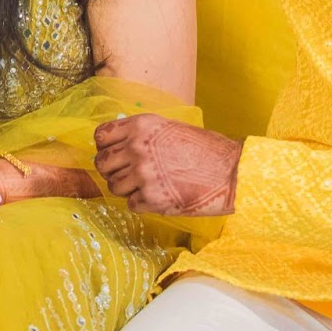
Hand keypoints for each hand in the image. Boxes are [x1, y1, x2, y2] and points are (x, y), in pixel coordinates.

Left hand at [93, 114, 241, 215]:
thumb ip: (142, 135)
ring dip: (126, 189)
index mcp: (140, 126)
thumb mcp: (169, 128)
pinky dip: (141, 203)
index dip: (105, 147)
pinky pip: (130, 204)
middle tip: (127, 174)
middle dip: (112, 170)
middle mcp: (137, 149)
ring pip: (113, 186)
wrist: (230, 171)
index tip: (113, 153)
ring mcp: (142, 175)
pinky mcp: (151, 199)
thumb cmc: (205, 149)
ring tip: (146, 186)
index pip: (101, 137)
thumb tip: (119, 146)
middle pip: (102, 164)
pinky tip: (158, 196)